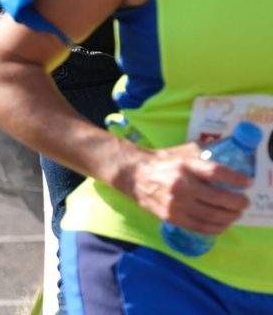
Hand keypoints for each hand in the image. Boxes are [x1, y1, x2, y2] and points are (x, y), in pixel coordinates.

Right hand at [116, 143, 252, 234]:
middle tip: (244, 201)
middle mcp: (181, 185)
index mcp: (185, 165)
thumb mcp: (181, 152)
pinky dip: (217, 227)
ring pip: (213, 215)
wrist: (132, 175)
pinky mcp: (172, 217)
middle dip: (238, 202)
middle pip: (219, 197)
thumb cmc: (161, 162)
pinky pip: (201, 227)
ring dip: (231, 216)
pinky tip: (223, 224)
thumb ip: (203, 155)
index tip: (248, 182)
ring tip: (236, 213)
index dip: (236, 179)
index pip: (217, 172)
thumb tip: (224, 160)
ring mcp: (176, 204)